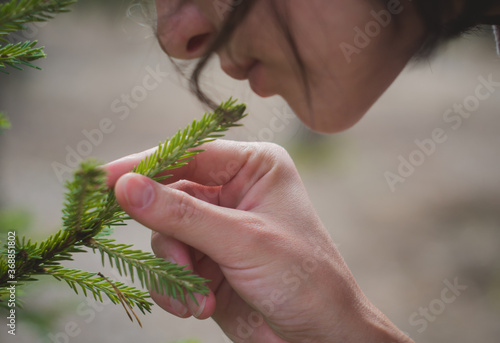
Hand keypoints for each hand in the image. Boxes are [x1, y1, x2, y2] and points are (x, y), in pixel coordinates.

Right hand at [106, 140, 412, 342]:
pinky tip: (199, 306)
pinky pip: (169, 264)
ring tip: (199, 295)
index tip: (104, 180)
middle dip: (169, 235)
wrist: (320, 336)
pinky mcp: (207, 260)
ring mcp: (217, 226)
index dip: (146, 165)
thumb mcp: (241, 241)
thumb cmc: (301, 278)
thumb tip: (124, 186)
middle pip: (170, 195)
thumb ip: (181, 214)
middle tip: (177, 259)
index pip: (189, 154)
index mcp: (252, 167)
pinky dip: (175, 288)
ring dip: (174, 268)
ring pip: (165, 234)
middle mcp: (232, 191)